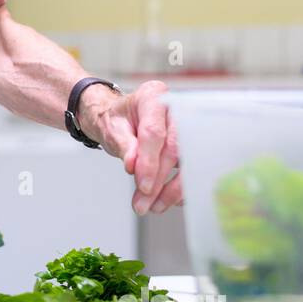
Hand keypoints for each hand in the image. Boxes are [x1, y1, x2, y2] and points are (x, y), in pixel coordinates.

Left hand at [78, 80, 181, 214]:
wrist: (121, 119)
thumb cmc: (117, 120)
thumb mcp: (112, 129)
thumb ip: (124, 145)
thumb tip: (133, 165)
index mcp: (153, 96)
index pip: (154, 132)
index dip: (150, 162)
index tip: (143, 187)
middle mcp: (176, 108)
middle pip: (174, 148)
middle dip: (159, 181)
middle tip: (143, 203)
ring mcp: (187, 125)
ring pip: (187, 161)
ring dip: (171, 189)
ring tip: (152, 206)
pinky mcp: (191, 143)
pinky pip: (189, 167)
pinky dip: (179, 187)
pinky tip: (166, 200)